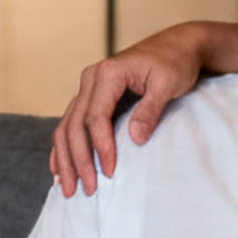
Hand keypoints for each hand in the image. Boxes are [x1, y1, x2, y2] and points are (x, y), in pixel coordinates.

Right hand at [49, 26, 205, 196]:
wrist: (177, 46)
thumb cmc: (175, 63)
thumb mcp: (168, 84)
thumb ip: (150, 110)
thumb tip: (134, 139)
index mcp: (108, 73)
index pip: (95, 116)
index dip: (101, 146)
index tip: (110, 172)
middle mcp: (91, 79)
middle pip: (74, 125)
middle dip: (79, 160)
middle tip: (87, 190)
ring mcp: (88, 88)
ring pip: (67, 127)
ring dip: (66, 159)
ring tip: (69, 188)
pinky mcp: (92, 97)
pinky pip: (70, 124)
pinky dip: (64, 148)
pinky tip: (60, 170)